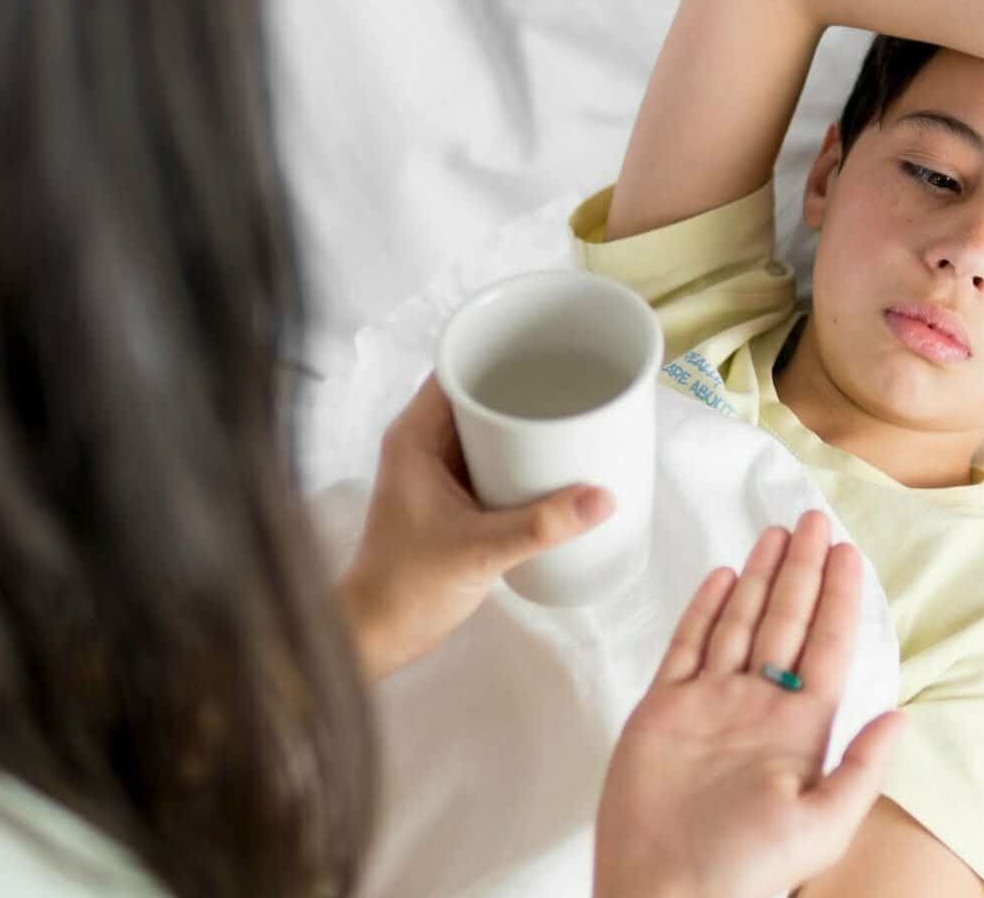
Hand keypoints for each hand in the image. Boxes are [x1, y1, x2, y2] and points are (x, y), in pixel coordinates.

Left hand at [339, 376, 614, 680]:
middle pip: (479, 396)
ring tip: (579, 417)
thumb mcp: (478, 550)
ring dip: (527, 425)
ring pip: (489, 429)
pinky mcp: (457, 499)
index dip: (497, 353)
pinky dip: (525, 458)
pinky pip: (495, 461)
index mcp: (414, 437)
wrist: (381, 635)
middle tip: (577, 384)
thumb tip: (602, 499)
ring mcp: (440, 472)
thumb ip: (539, 526)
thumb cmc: (407, 587)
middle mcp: (424, 444)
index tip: (547, 349)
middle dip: (525, 388)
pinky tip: (560, 464)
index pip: (456, 370)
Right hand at [594, 511, 903, 897]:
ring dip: (761, 577)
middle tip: (813, 521)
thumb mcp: (823, 826)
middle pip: (786, 621)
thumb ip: (861, 769)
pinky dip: (705, 609)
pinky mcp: (664, 708)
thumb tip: (900, 714)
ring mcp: (710, 702)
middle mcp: (758, 704)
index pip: (827, 645)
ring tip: (777, 534)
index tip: (849, 552)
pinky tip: (724, 577)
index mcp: (800, 727)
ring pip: (740, 622)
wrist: (665, 890)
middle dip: (803, 570)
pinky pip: (689, 645)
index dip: (840, 598)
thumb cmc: (745, 868)